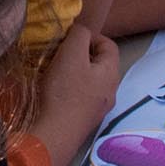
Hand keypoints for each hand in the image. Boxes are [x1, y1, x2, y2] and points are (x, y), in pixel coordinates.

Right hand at [28, 23, 122, 164]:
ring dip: (72, 72)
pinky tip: (52, 91)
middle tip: (59, 54)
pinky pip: (79, 97)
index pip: (109, 45)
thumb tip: (80, 31)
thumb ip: (79, 36)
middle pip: (99, 64)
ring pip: (88, 81)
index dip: (91, 36)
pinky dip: (68, 89)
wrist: (55, 134)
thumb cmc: (65, 91)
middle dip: (80, 54)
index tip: (70, 38)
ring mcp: (98, 108)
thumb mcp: (71, 54)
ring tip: (53, 71)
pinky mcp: (83, 120)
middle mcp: (110, 91)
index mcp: (111, 73)